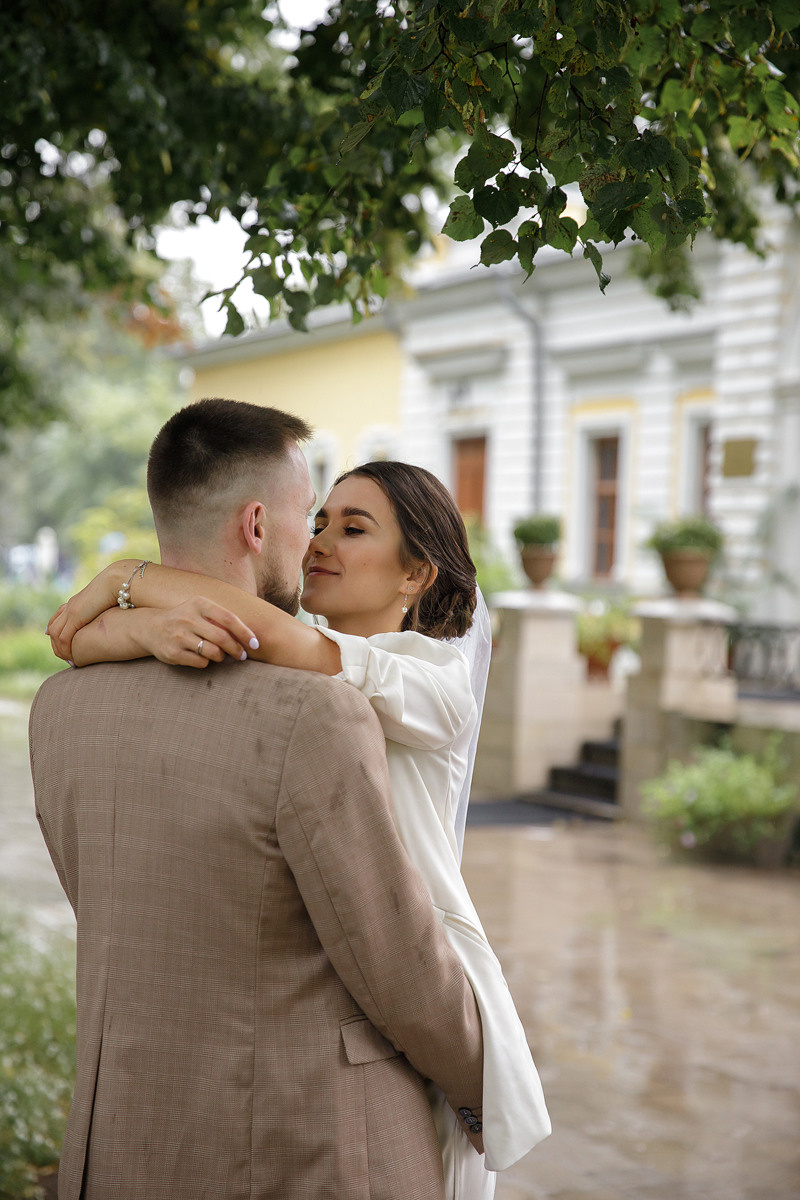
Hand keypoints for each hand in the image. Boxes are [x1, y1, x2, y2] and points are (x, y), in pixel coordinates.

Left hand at [46, 563, 126, 660]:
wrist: (120, 582)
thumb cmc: (122, 591)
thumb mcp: (110, 603)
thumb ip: (104, 610)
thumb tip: (113, 616)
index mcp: (79, 601)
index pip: (59, 615)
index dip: (56, 629)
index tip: (59, 641)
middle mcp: (71, 605)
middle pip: (53, 625)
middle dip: (55, 642)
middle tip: (63, 655)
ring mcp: (72, 610)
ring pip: (55, 633)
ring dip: (60, 648)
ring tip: (69, 660)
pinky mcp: (75, 616)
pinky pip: (63, 637)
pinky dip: (65, 649)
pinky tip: (73, 658)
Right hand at [138, 598, 258, 667]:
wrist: (151, 628)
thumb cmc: (186, 619)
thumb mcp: (201, 610)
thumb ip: (222, 619)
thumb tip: (249, 637)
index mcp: (199, 604)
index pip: (229, 618)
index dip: (245, 633)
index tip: (255, 644)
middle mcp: (188, 618)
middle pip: (222, 638)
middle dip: (237, 649)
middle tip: (243, 655)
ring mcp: (179, 635)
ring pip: (213, 652)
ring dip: (221, 657)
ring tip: (219, 655)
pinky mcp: (172, 652)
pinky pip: (201, 662)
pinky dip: (207, 663)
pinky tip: (202, 657)